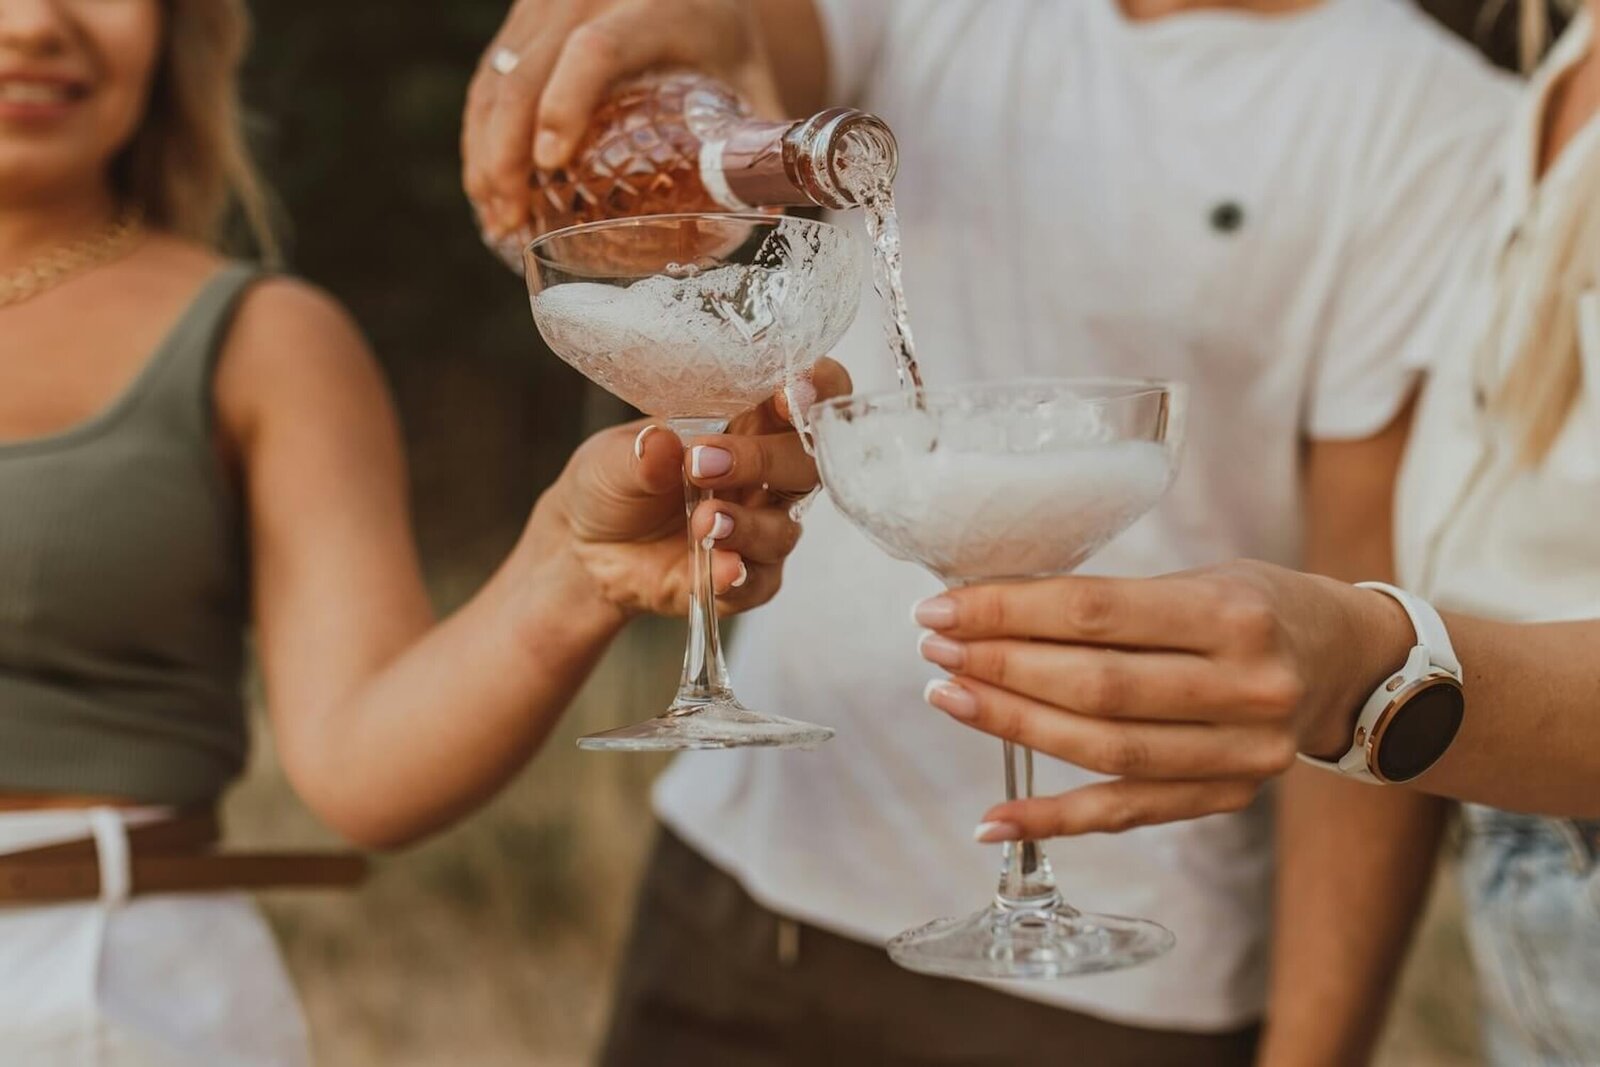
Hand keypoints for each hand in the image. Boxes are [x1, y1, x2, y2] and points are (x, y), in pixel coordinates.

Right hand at [463, 0, 782, 237]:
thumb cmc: (723, 37)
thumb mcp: (749, 78)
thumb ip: (757, 140)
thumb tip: (770, 208)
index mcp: (654, 4)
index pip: (596, 48)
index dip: (567, 101)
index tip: (553, 161)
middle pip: (529, 67)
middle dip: (506, 146)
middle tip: (509, 215)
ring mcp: (548, 3)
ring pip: (497, 74)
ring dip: (484, 147)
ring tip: (496, 215)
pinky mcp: (525, 19)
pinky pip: (491, 76)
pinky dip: (481, 132)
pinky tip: (488, 185)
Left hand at [537, 360, 847, 618]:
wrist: (583, 548)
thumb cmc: (614, 484)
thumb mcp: (612, 457)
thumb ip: (641, 453)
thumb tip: (660, 444)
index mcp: (747, 425)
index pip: (807, 398)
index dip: (815, 389)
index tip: (787, 394)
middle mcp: (765, 476)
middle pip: (806, 465)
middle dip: (765, 461)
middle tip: (706, 464)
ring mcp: (758, 528)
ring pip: (784, 529)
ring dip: (746, 524)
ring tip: (703, 521)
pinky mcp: (743, 580)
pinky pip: (759, 581)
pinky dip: (740, 574)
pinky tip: (720, 566)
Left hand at [911, 561, 1415, 839]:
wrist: (1347, 663)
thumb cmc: (1252, 605)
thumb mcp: (1199, 579)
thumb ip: (1112, 603)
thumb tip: (986, 610)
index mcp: (1231, 612)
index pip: (1095, 613)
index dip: (1008, 612)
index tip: (942, 610)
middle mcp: (1245, 685)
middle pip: (1095, 686)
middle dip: (1000, 669)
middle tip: (935, 652)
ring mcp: (1241, 753)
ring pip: (1104, 750)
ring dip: (1013, 729)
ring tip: (950, 699)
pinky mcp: (1227, 798)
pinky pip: (1126, 814)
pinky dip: (1054, 821)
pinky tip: (992, 819)